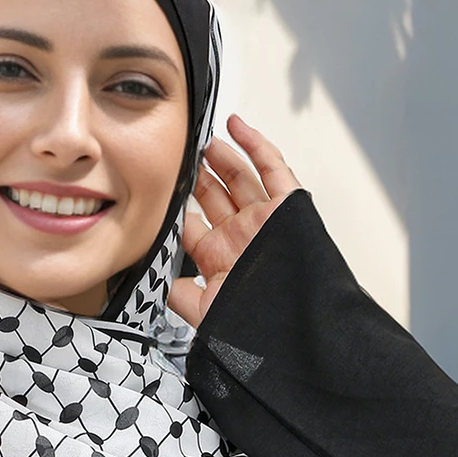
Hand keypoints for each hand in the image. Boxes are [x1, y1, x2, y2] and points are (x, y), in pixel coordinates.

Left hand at [167, 114, 301, 327]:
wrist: (297, 329)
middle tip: (182, 155)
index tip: (160, 185)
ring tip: (205, 140)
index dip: (176, 204)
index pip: (192, 225)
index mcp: (220, 260)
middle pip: (215, 197)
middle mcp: (241, 238)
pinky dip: (256, 145)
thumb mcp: (206, 315)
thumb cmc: (257, 328)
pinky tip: (237, 127)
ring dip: (223, 157)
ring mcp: (264, 220)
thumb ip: (182, 297)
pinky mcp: (288, 207)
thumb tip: (161, 281)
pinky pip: (273, 169)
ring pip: (241, 179)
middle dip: (199, 175)